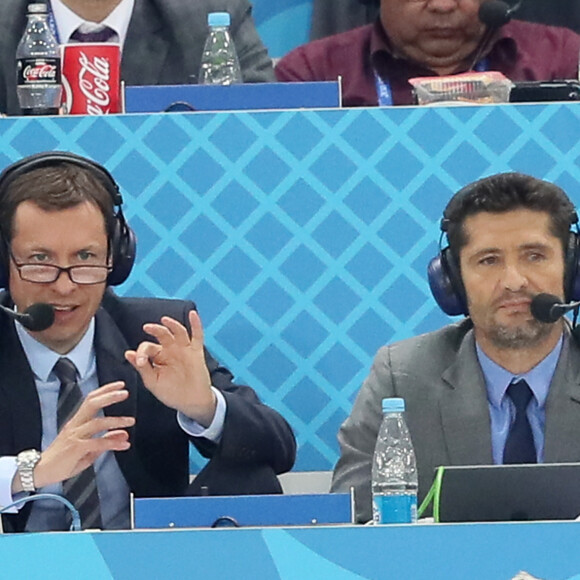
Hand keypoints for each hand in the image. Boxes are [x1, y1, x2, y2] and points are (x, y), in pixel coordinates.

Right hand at [18, 382, 134, 492]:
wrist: (41, 471)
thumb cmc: (63, 459)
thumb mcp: (89, 449)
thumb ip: (106, 441)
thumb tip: (124, 434)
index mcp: (77, 422)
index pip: (91, 400)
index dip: (105, 391)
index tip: (120, 385)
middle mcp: (75, 425)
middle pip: (92, 405)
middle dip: (109, 397)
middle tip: (125, 393)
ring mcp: (75, 436)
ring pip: (97, 423)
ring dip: (116, 421)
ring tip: (131, 421)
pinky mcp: (75, 449)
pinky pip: (97, 443)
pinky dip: (112, 443)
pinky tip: (124, 444)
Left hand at [124, 310, 216, 426]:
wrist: (190, 402)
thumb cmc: (171, 393)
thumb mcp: (152, 381)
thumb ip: (142, 368)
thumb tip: (128, 353)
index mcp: (158, 357)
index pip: (148, 347)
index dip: (141, 352)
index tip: (139, 363)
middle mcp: (171, 350)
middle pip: (162, 334)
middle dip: (154, 330)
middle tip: (146, 328)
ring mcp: (184, 350)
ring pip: (178, 332)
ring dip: (171, 324)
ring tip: (164, 320)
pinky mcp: (196, 352)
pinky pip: (197, 336)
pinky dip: (196, 324)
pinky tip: (192, 314)